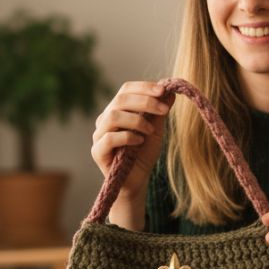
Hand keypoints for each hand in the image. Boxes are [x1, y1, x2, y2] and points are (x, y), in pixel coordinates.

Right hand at [90, 81, 173, 199]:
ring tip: (150, 131)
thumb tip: (171, 91)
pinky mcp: (97, 151)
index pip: (126, 89)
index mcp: (117, 110)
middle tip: (163, 109)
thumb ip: (160, 111)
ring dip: (136, 120)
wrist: (137, 180)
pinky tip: (140, 141)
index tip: (163, 91)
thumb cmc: (144, 154)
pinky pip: (110, 138)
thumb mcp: (156, 129)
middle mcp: (105, 119)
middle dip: (145, 101)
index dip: (144, 87)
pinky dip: (127, 137)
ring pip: (113, 116)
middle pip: (120, 99)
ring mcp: (99, 135)